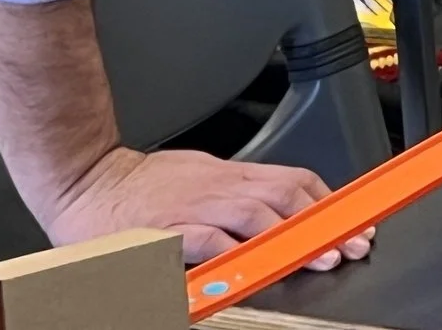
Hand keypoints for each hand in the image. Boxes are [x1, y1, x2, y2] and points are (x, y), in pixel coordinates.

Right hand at [48, 145, 370, 269]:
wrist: (86, 177)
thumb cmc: (143, 186)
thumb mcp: (200, 179)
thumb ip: (237, 195)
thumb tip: (282, 212)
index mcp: (229, 176)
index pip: (293, 179)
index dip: (329, 202)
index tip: (355, 224)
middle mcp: (218, 186)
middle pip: (285, 195)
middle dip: (323, 222)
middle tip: (348, 246)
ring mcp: (192, 206)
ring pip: (254, 213)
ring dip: (291, 236)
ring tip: (317, 257)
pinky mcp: (165, 228)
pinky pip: (205, 238)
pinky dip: (230, 250)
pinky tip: (250, 265)